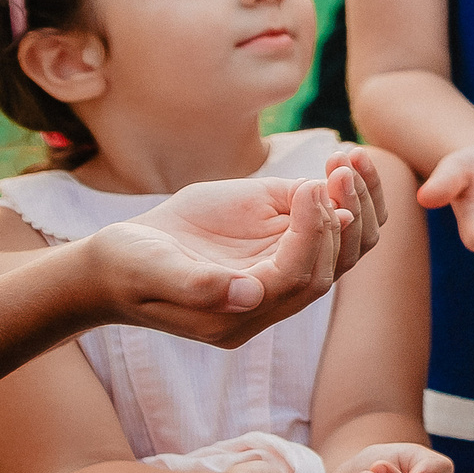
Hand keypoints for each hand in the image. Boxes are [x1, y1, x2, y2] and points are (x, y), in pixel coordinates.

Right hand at [94, 156, 386, 347]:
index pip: (298, 279)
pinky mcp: (279, 239)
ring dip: (357, 202)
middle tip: (339, 170)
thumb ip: (196, 285)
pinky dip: (344, 192)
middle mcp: (269, 297)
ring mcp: (278, 267)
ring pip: (343, 246)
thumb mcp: (151, 270)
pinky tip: (343, 157)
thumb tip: (248, 295)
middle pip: (331, 265)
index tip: (310, 188)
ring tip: (349, 159)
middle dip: (342, 217)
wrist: (116, 260)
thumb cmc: (126, 266)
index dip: (310, 234)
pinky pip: (329, 222)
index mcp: (239, 315)